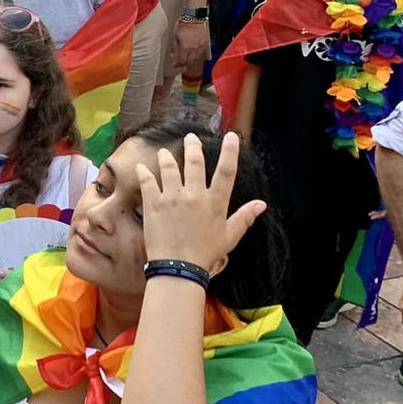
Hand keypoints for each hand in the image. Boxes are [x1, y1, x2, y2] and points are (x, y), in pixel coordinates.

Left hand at [138, 131, 264, 272]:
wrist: (178, 267)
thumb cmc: (206, 254)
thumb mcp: (229, 237)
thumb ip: (244, 218)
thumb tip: (261, 204)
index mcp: (215, 202)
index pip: (226, 171)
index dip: (230, 152)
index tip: (231, 136)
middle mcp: (194, 195)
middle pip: (195, 162)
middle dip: (192, 146)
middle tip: (190, 138)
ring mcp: (172, 197)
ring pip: (169, 167)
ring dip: (167, 157)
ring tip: (165, 153)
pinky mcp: (153, 203)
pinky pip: (147, 180)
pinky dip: (143, 172)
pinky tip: (141, 167)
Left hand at [171, 19, 209, 69]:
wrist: (195, 18)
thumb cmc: (183, 25)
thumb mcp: (174, 35)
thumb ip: (174, 47)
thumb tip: (173, 55)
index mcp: (185, 47)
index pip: (181, 60)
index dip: (177, 64)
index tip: (175, 64)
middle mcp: (193, 48)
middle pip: (189, 62)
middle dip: (184, 63)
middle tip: (180, 62)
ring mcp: (201, 47)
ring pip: (196, 59)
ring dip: (191, 61)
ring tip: (187, 59)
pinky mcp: (205, 44)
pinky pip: (202, 54)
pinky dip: (197, 56)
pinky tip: (193, 54)